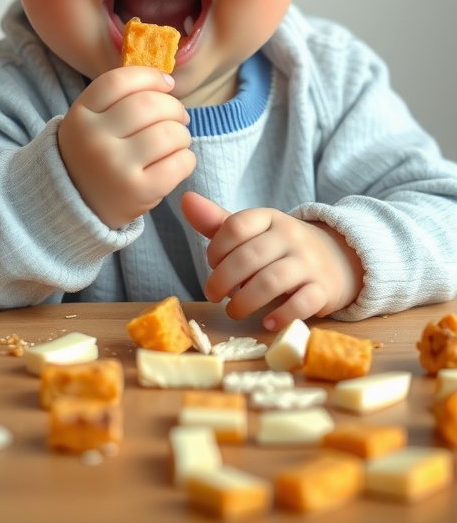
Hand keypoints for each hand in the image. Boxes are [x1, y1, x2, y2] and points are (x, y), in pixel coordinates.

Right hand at [58, 68, 194, 228]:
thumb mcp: (90, 121)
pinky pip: (179, 163)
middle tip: (179, 116)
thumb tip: (167, 81)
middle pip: (149, 104)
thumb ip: (118, 98)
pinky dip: (187, 158)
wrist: (78, 207)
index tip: (167, 83)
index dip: (151, 76)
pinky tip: (178, 160)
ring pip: (168, 133)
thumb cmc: (93, 155)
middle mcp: (95, 139)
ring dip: (182, 134)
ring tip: (178, 140)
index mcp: (80, 115)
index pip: (120, 81)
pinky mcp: (138, 192)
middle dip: (174, 107)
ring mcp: (116, 167)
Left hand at [181, 190, 363, 330]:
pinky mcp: (323, 289)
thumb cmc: (282, 247)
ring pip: (271, 282)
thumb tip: (186, 199)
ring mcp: (309, 263)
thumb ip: (219, 222)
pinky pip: (301, 303)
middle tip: (213, 295)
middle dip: (222, 281)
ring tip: (233, 311)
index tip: (212, 264)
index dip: (215, 249)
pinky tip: (266, 322)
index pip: (235, 227)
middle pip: (248, 257)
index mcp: (270, 218)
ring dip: (244, 302)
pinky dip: (280, 316)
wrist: (338, 258)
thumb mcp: (254, 232)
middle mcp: (290, 236)